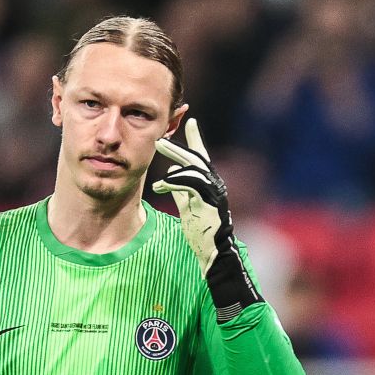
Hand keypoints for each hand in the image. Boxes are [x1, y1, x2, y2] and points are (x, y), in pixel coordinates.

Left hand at [153, 118, 230, 274]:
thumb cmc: (203, 232)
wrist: (215, 252)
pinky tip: (160, 184)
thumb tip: (171, 173)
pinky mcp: (209, 202)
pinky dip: (174, 181)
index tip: (190, 121)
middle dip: (178, 147)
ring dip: (175, 158)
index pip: (201, 158)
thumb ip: (181, 191)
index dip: (195, 140)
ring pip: (194, 167)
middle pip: (197, 159)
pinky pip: (191, 184)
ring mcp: (214, 193)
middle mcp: (215, 185)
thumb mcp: (188, 207)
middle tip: (160, 139)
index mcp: (210, 185)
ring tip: (159, 152)